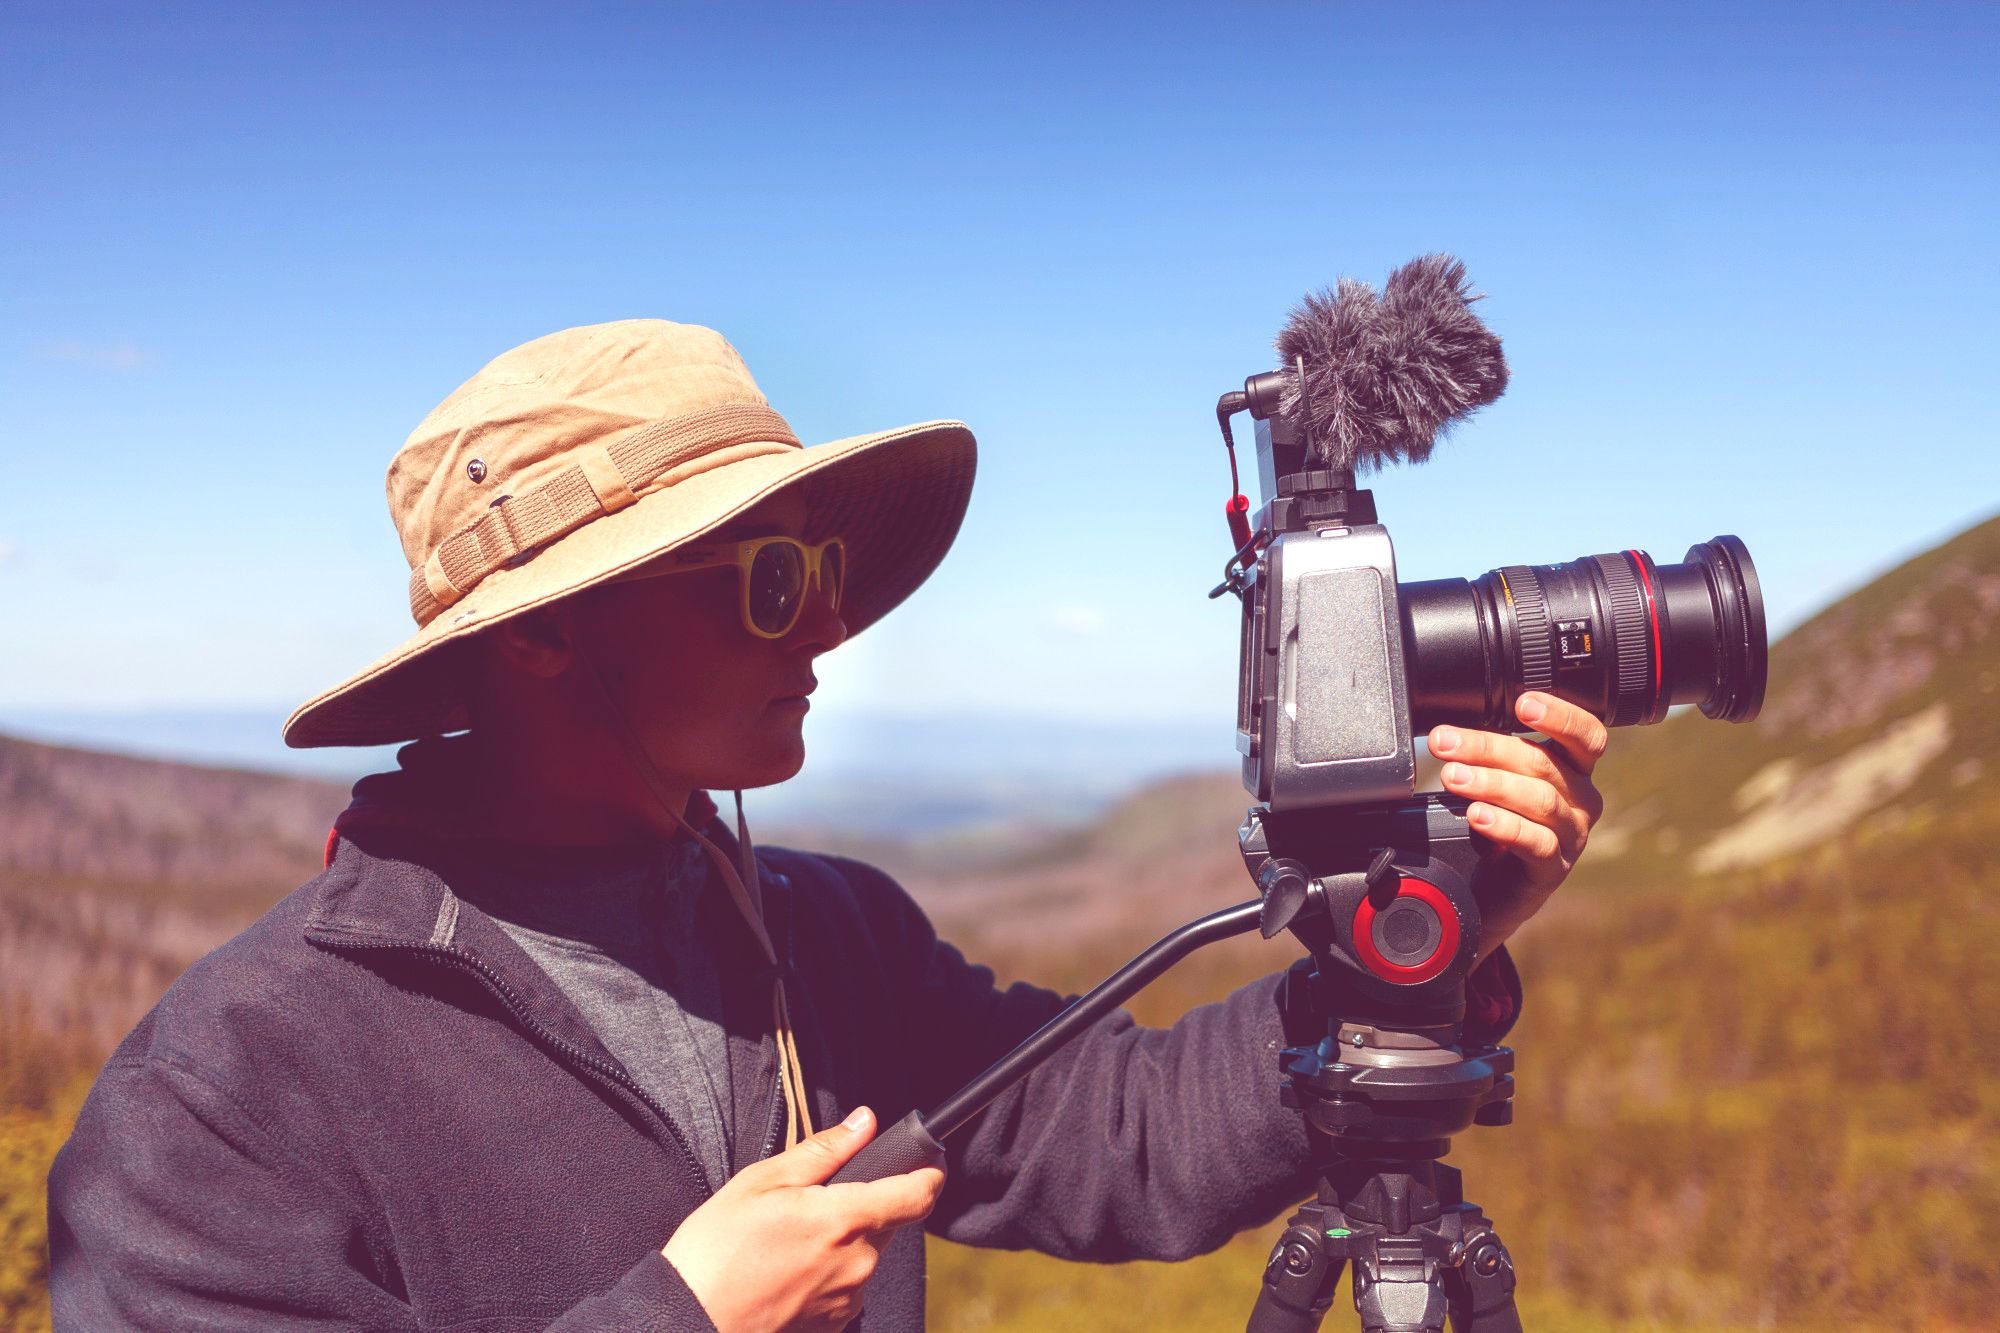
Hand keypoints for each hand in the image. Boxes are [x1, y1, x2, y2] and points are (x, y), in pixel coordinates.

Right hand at [661, 1106, 944, 1331]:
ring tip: (790, 1240)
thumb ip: (824, 1151)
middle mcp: (858, 1263)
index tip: (929, 1160)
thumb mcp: (763, 1181)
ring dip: (845, 1239)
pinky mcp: (835, 1324)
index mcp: (845, 1220)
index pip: (918, 1194)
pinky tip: (787, 1269)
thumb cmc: (716, 1249)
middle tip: (816, 1200)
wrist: (688, 1321)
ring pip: (866, 1253)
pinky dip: (829, 1270)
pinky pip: (847, 1285)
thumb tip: (865, 1121)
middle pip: (889, 1222)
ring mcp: (848, 1299)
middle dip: (866, 1204)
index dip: (930, 1172)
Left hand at [1428, 691, 1608, 963]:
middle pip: (1544, 764)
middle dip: (1487, 747)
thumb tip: (1450, 729)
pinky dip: (1504, 825)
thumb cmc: (1495, 825)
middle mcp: (1581, 800)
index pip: (1587, 735)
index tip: (1523, 703)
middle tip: (1444, 742)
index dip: (1561, 716)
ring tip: (1453, 777)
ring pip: (1540, 800)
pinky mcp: (1553, 869)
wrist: (1492, 891)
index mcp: (1574, 770)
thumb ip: (1492, 754)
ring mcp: (1572, 836)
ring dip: (1491, 783)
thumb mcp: (1498, 782)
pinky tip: (1477, 816)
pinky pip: (1536, 843)